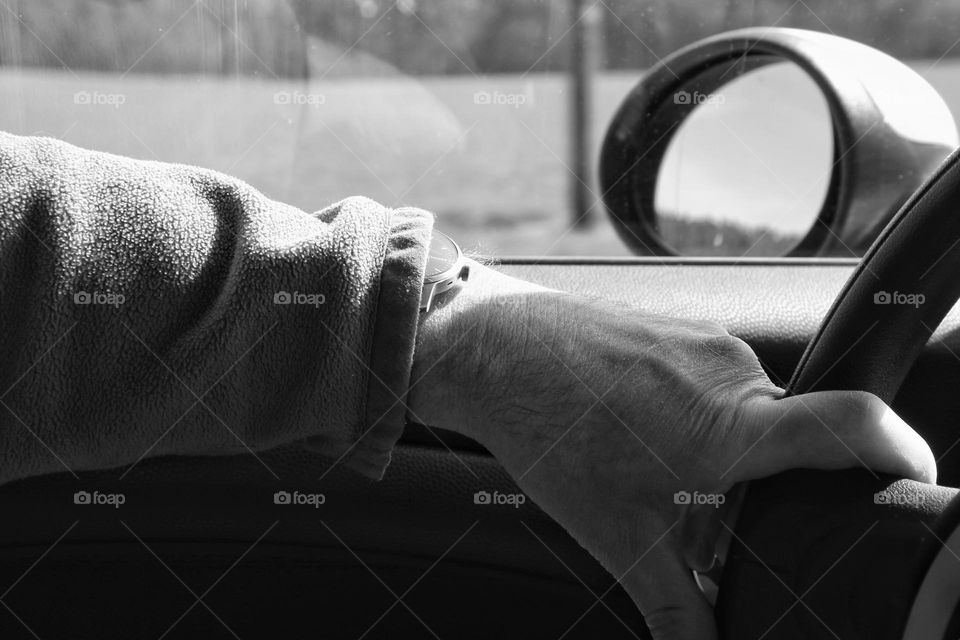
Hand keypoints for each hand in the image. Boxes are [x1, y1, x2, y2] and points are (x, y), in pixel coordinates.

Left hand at [408, 261, 935, 639]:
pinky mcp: (676, 332)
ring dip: (728, 451)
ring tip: (666, 474)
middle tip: (727, 512)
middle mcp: (731, 372)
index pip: (854, 425)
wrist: (492, 349)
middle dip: (777, 482)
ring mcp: (702, 343)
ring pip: (749, 410)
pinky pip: (713, 381)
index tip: (914, 475)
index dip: (901, 451)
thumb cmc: (551, 427)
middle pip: (797, 432)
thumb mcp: (619, 536)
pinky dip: (698, 418)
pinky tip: (644, 438)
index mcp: (734, 425)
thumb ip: (677, 606)